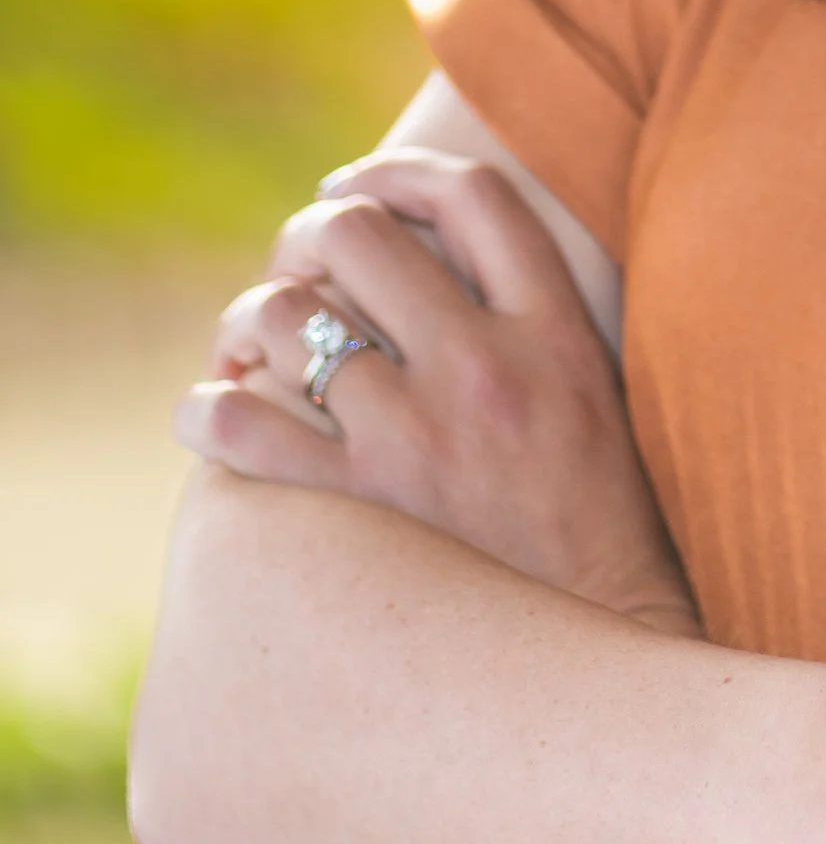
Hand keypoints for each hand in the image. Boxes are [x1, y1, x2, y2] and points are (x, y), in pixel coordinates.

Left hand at [177, 150, 699, 637]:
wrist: (598, 669)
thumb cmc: (596, 532)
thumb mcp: (597, 400)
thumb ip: (537, 321)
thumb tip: (444, 255)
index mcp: (556, 332)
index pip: (472, 196)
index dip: (400, 174)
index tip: (359, 187)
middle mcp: (485, 368)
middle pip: (363, 235)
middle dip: (308, 236)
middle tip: (296, 269)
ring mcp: (417, 437)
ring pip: (287, 317)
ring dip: (248, 319)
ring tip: (247, 344)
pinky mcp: (354, 511)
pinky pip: (242, 424)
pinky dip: (209, 408)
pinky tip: (212, 416)